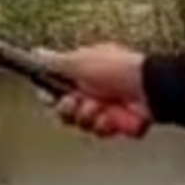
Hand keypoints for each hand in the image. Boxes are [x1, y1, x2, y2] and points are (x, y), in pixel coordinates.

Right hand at [33, 44, 150, 137]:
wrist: (150, 87)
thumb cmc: (117, 68)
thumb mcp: (80, 61)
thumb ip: (54, 61)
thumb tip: (35, 52)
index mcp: (83, 74)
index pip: (57, 91)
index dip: (53, 98)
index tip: (53, 97)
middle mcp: (94, 91)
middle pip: (67, 113)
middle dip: (72, 110)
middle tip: (81, 101)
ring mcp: (108, 109)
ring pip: (84, 125)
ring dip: (91, 117)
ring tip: (103, 107)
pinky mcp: (120, 124)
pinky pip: (104, 133)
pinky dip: (109, 126)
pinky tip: (116, 117)